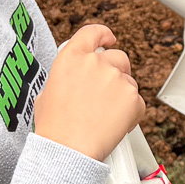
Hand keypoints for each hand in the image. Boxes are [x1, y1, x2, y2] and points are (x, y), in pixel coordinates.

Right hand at [33, 24, 142, 159]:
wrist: (68, 151)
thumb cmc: (55, 128)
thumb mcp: (47, 93)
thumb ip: (66, 77)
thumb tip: (74, 79)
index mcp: (72, 57)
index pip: (92, 32)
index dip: (103, 34)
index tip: (109, 38)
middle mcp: (95, 63)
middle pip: (118, 57)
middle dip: (116, 71)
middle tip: (107, 93)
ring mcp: (116, 78)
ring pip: (128, 81)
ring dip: (121, 94)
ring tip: (105, 117)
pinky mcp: (132, 98)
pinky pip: (137, 102)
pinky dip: (131, 113)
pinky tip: (114, 125)